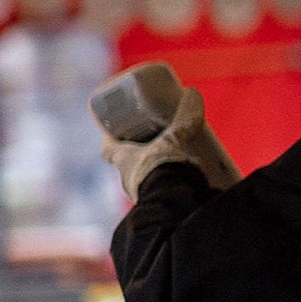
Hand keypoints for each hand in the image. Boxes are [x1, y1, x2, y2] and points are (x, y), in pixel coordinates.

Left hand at [106, 86, 241, 201]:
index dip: (110, 140)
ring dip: (154, 173)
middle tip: (154, 143)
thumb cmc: (161, 170)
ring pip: (143, 180)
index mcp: (123, 160)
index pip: (108, 150)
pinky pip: (159, 195)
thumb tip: (192, 94)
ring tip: (173, 163)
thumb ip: (184, 118)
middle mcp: (127, 179)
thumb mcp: (174, 140)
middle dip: (139, 155)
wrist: (169, 206)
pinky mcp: (156, 207)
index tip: (115, 132)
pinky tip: (184, 184)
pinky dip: (168, 189)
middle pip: (127, 164)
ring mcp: (140, 195)